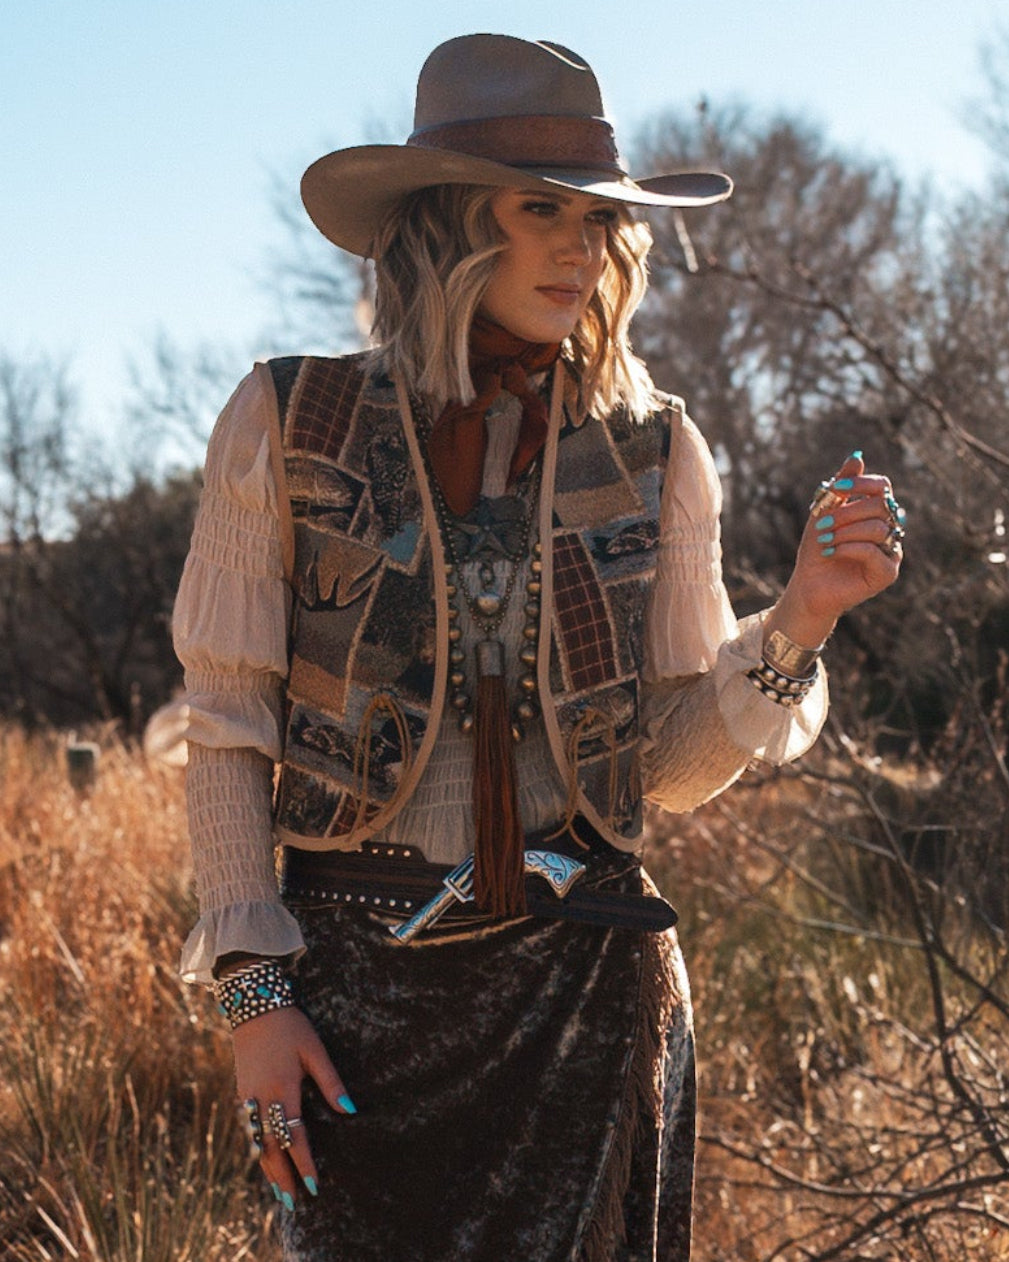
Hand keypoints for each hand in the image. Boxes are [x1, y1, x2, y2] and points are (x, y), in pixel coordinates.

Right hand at [233, 1005, 354, 1208]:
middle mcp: (262, 1097)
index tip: (314, 1186)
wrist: (253, 1006)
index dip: (305, 1163)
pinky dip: (256, 1147)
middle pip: (271, 1147)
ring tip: (278, 1187)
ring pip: (257, 1141)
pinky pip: (248, 1128)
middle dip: (282, 1175)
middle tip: (292, 1201)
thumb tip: (350, 1111)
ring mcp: (248, 1096)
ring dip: (267, 1166)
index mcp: (284, 1089)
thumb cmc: (290, 1026)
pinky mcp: (241, 1091)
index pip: (295, 1136)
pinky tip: (263, 1155)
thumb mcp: (315, 1050)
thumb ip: (331, 1082)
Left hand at [767, 452, 903, 648]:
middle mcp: (890, 530)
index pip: (883, 487)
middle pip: (880, 506)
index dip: (862, 483)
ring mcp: (891, 552)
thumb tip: (857, 456)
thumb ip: (841, 487)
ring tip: (824, 540)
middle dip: (847, 512)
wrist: (809, 586)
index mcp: (877, 513)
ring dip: (845, 531)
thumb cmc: (818, 549)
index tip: (837, 488)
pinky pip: (874, 552)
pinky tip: (832, 552)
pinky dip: (849, 548)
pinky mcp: (887, 573)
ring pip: (877, 528)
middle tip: (821, 524)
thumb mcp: (825, 513)